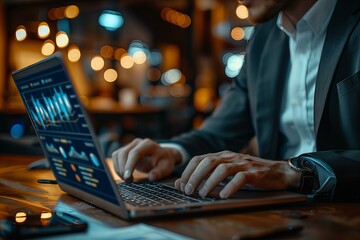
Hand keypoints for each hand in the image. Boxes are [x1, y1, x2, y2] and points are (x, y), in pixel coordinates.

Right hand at [111, 138, 181, 180]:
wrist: (161, 156)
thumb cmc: (163, 161)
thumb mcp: (166, 167)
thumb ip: (160, 172)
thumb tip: (151, 177)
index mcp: (149, 145)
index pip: (136, 153)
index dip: (130, 165)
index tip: (127, 177)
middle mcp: (138, 142)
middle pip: (124, 153)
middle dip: (123, 168)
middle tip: (127, 180)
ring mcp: (130, 145)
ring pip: (118, 155)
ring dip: (118, 168)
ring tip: (126, 179)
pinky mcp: (125, 150)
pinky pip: (116, 156)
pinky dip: (117, 166)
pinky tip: (123, 175)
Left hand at [174, 151, 300, 198]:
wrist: (277, 172)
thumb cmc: (249, 173)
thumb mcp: (227, 172)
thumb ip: (209, 175)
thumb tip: (185, 183)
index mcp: (222, 155)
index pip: (199, 159)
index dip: (188, 171)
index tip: (181, 185)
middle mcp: (231, 157)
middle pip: (208, 162)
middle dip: (195, 176)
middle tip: (189, 190)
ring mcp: (243, 163)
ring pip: (222, 169)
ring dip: (210, 182)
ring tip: (203, 193)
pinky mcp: (254, 172)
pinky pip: (240, 178)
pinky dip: (230, 186)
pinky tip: (224, 195)